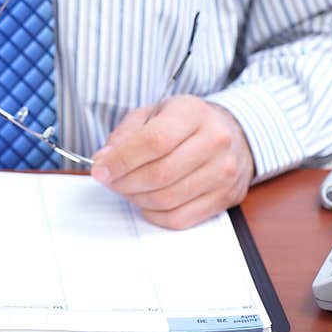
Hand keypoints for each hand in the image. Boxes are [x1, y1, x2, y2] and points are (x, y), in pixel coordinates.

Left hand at [90, 95, 254, 229]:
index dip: (121, 160)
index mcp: (193, 113)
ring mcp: (223, 172)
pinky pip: (180, 218)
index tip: (100, 169)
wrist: (231, 134)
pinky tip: (146, 202)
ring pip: (168, 199)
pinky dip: (154, 215)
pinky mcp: (225, 198)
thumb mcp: (153, 114)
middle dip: (124, 182)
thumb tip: (103, 161)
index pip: (153, 142)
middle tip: (109, 181)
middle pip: (159, 174)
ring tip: (126, 188)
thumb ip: (124, 134)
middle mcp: (214, 141)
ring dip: (136, 199)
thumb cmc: (184, 124)